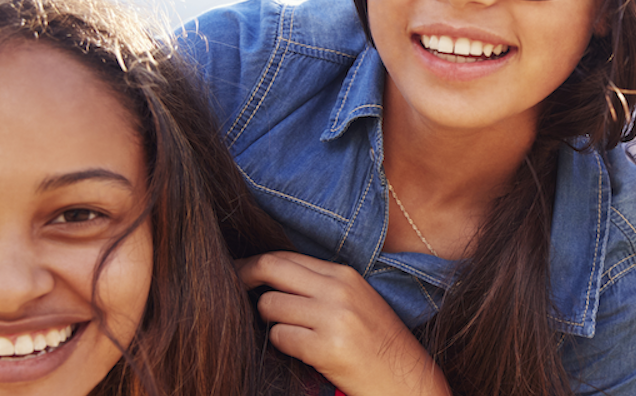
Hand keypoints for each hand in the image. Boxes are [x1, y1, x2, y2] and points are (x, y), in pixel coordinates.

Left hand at [238, 251, 449, 395]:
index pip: (286, 256)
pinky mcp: (326, 347)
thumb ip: (321, 285)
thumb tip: (272, 277)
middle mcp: (338, 290)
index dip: (255, 263)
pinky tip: (301, 352)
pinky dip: (281, 345)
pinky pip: (280, 337)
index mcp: (344, 275)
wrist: (407, 380)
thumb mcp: (355, 301)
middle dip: (242, 276)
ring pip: (270, 305)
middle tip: (229, 288)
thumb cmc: (377, 343)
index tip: (238, 273)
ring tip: (290, 333)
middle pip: (271, 268)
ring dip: (269, 321)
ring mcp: (332, 317)